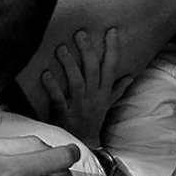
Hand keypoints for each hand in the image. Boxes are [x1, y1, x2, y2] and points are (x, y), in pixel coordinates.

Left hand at [39, 28, 132, 147]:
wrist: (84, 145)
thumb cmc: (93, 121)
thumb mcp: (108, 104)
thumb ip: (117, 89)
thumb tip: (130, 76)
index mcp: (104, 92)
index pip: (111, 66)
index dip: (112, 48)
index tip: (112, 30)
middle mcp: (93, 96)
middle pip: (93, 70)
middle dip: (88, 51)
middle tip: (80, 33)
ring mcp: (80, 105)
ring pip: (77, 81)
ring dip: (69, 64)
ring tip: (60, 48)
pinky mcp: (65, 114)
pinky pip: (59, 99)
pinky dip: (52, 86)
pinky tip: (45, 74)